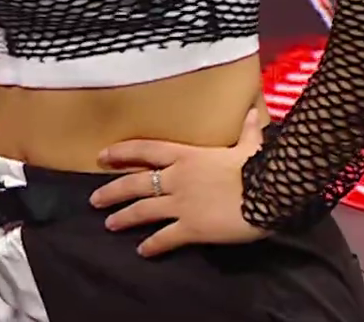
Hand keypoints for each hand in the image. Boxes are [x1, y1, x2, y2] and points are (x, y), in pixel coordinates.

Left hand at [88, 109, 270, 257]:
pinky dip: (152, 245)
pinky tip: (142, 251)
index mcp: (187, 155)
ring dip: (124, 217)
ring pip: (143, 210)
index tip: (101, 155)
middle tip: (94, 200)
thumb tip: (255, 113)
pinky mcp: (191, 227)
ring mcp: (181, 203)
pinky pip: (165, 237)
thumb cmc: (259, 168)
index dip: (121, 152)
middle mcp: (177, 178)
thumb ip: (248, 132)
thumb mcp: (251, 147)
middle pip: (135, 183)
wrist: (269, 193)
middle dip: (112, 191)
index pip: (146, 150)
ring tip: (109, 224)